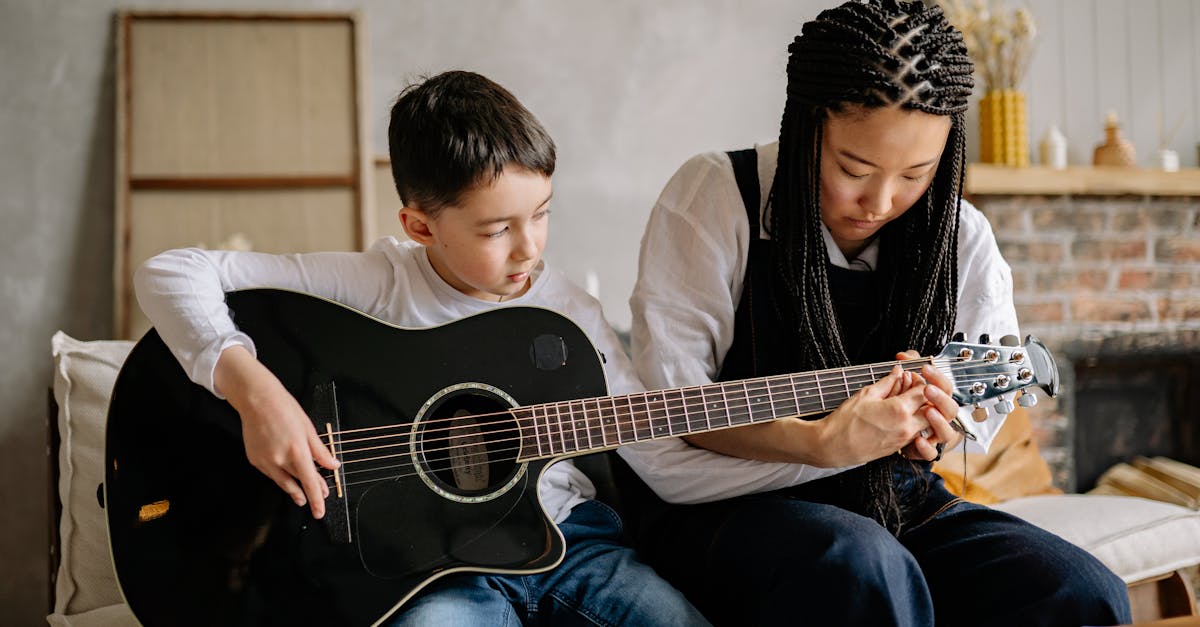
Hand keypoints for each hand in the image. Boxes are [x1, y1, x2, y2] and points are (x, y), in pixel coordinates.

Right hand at [214, 346, 339, 517]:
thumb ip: (321, 451)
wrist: (257, 400)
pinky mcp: (254, 460)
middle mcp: (280, 460)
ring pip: (282, 482)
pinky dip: (279, 477)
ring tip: (300, 497)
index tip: (319, 512)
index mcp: (297, 451)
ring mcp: (265, 461)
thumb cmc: (284, 409)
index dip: (316, 499)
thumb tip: (333, 465)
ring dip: (293, 490)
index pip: (310, 482)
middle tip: (317, 498)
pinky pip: (270, 474)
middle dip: (308, 493)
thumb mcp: (308, 429)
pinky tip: (285, 478)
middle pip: (297, 484)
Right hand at [809, 364, 934, 466]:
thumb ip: (887, 382)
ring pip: (926, 422)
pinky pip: (916, 432)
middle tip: (913, 388)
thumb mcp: (866, 394)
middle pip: (932, 408)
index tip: (911, 377)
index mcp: (899, 410)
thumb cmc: (845, 422)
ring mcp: (904, 438)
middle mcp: (907, 426)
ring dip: (921, 410)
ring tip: (904, 401)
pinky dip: (913, 421)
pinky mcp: (899, 447)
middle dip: (926, 397)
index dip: (920, 381)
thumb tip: (898, 372)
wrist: (834, 447)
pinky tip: (898, 414)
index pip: (924, 392)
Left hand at [894, 350, 961, 460]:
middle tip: (928, 389)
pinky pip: (930, 453)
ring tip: (928, 412)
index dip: (938, 377)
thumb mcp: (898, 383)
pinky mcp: (921, 450)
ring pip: (947, 433)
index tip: (925, 368)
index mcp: (934, 401)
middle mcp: (937, 418)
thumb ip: (905, 366)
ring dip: (939, 422)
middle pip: (951, 409)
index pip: (945, 387)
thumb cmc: (894, 405)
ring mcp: (931, 435)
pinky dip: (926, 448)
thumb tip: (904, 356)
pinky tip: (917, 440)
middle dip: (941, 397)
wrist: (877, 431)